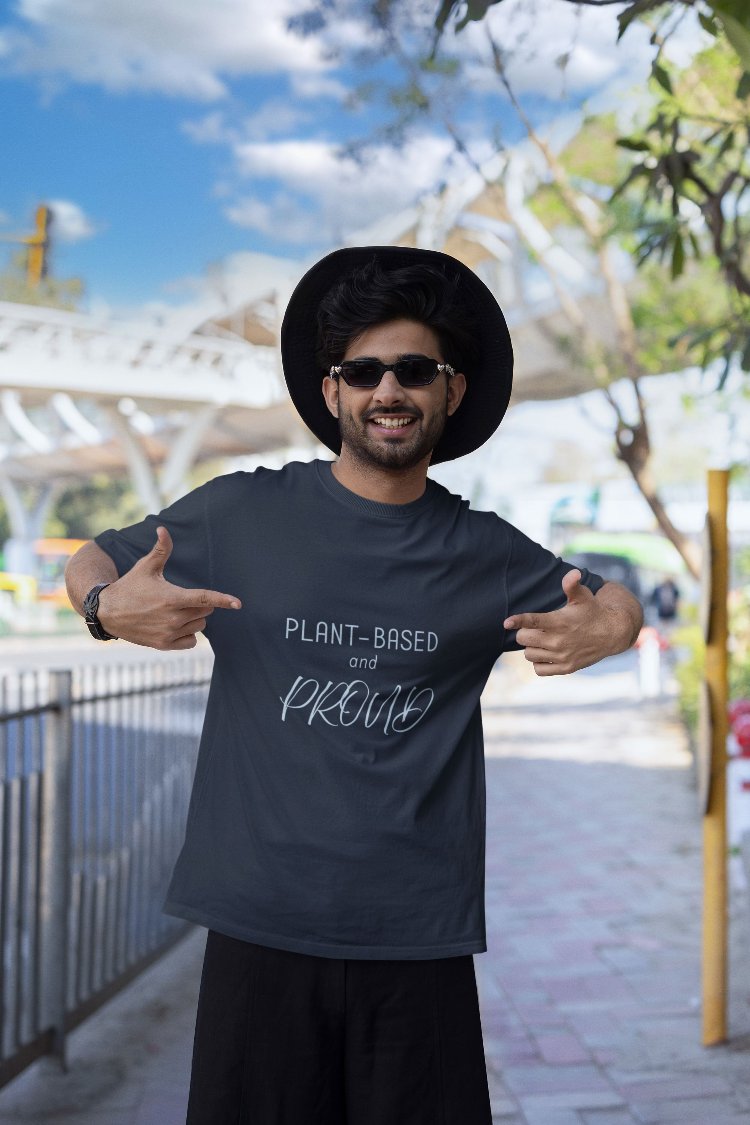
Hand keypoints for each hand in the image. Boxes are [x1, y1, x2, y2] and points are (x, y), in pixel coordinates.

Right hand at [96, 526, 241, 650]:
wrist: (108, 612)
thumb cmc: (130, 586)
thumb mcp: (146, 567)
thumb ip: (160, 550)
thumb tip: (163, 529)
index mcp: (172, 598)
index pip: (204, 598)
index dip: (223, 599)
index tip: (238, 603)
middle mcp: (173, 618)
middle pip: (205, 612)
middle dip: (199, 604)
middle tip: (179, 598)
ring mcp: (169, 633)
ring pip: (199, 626)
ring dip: (194, 619)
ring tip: (173, 612)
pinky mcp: (164, 645)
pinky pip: (191, 642)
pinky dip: (188, 634)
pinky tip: (174, 626)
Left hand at [503, 569, 619, 676]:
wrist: (612, 633)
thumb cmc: (592, 611)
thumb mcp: (583, 596)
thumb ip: (572, 585)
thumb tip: (573, 573)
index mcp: (560, 622)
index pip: (532, 621)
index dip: (517, 621)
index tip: (506, 623)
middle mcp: (559, 641)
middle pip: (524, 639)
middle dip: (524, 632)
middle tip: (534, 629)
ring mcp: (562, 657)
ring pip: (529, 654)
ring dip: (531, 647)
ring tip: (541, 640)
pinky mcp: (566, 668)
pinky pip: (539, 670)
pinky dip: (538, 663)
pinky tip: (545, 653)